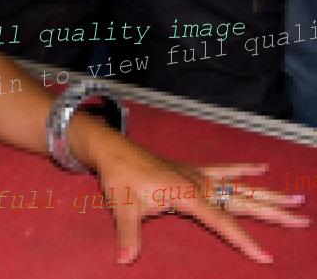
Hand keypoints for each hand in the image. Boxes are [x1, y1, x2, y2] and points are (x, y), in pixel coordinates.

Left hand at [95, 138, 307, 264]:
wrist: (112, 150)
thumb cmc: (119, 178)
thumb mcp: (122, 208)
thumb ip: (128, 236)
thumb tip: (124, 260)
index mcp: (186, 194)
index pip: (221, 221)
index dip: (243, 240)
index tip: (265, 257)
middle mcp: (198, 183)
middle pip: (241, 201)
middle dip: (273, 212)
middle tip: (303, 219)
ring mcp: (197, 175)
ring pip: (240, 187)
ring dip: (268, 193)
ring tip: (297, 199)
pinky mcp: (193, 170)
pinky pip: (224, 170)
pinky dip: (244, 169)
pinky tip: (263, 168)